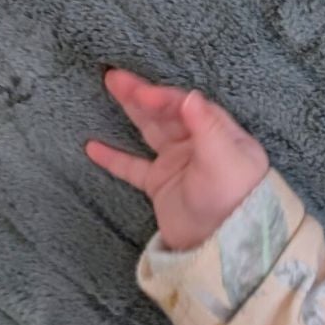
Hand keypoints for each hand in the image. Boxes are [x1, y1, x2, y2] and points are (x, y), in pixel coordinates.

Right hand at [83, 68, 269, 250]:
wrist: (222, 247)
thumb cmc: (233, 201)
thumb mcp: (225, 161)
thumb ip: (208, 127)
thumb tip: (189, 95)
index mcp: (224, 137)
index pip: (190, 108)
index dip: (165, 97)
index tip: (142, 93)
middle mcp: (201, 147)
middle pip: (168, 114)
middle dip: (142, 94)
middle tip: (114, 77)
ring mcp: (180, 166)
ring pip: (151, 131)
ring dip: (131, 111)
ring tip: (109, 87)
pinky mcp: (163, 186)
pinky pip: (134, 168)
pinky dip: (114, 158)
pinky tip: (92, 147)